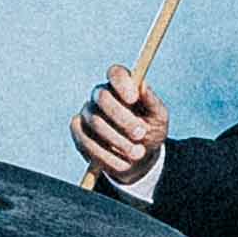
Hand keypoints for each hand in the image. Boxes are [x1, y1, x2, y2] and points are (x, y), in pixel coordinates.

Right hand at [77, 63, 165, 194]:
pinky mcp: (78, 132)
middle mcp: (101, 95)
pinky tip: (122, 163)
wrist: (139, 158)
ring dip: (118, 141)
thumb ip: (152, 102)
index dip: (122, 83)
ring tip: (138, 153)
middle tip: (140, 134)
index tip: (133, 98)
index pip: (116, 73)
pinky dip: (105, 155)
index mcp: (122, 85)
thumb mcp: (159, 119)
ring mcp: (87, 113)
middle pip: (102, 97)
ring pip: (95, 122)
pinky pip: (85, 141)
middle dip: (122, 118)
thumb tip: (143, 85)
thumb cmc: (150, 132)